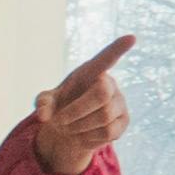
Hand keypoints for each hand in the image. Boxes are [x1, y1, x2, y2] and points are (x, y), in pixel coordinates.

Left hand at [28, 34, 134, 164]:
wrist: (70, 129)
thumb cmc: (60, 106)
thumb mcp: (47, 102)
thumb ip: (42, 103)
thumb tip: (43, 115)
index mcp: (91, 72)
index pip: (106, 57)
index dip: (119, 48)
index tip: (131, 38)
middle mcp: (109, 83)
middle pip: (102, 93)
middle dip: (77, 110)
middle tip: (59, 121)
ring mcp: (120, 102)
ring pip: (104, 116)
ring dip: (79, 126)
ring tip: (68, 128)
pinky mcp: (124, 121)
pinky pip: (109, 132)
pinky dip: (89, 136)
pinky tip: (83, 134)